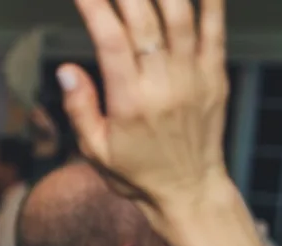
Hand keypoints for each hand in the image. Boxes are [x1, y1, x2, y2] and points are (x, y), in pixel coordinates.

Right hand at [58, 0, 231, 228]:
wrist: (189, 191)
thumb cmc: (137, 175)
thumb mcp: (95, 151)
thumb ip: (80, 108)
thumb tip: (66, 70)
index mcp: (129, 102)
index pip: (110, 40)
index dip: (95, 7)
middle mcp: (163, 85)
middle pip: (144, 20)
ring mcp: (194, 78)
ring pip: (180, 16)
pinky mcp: (215, 77)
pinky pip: (215, 30)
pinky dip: (209, 2)